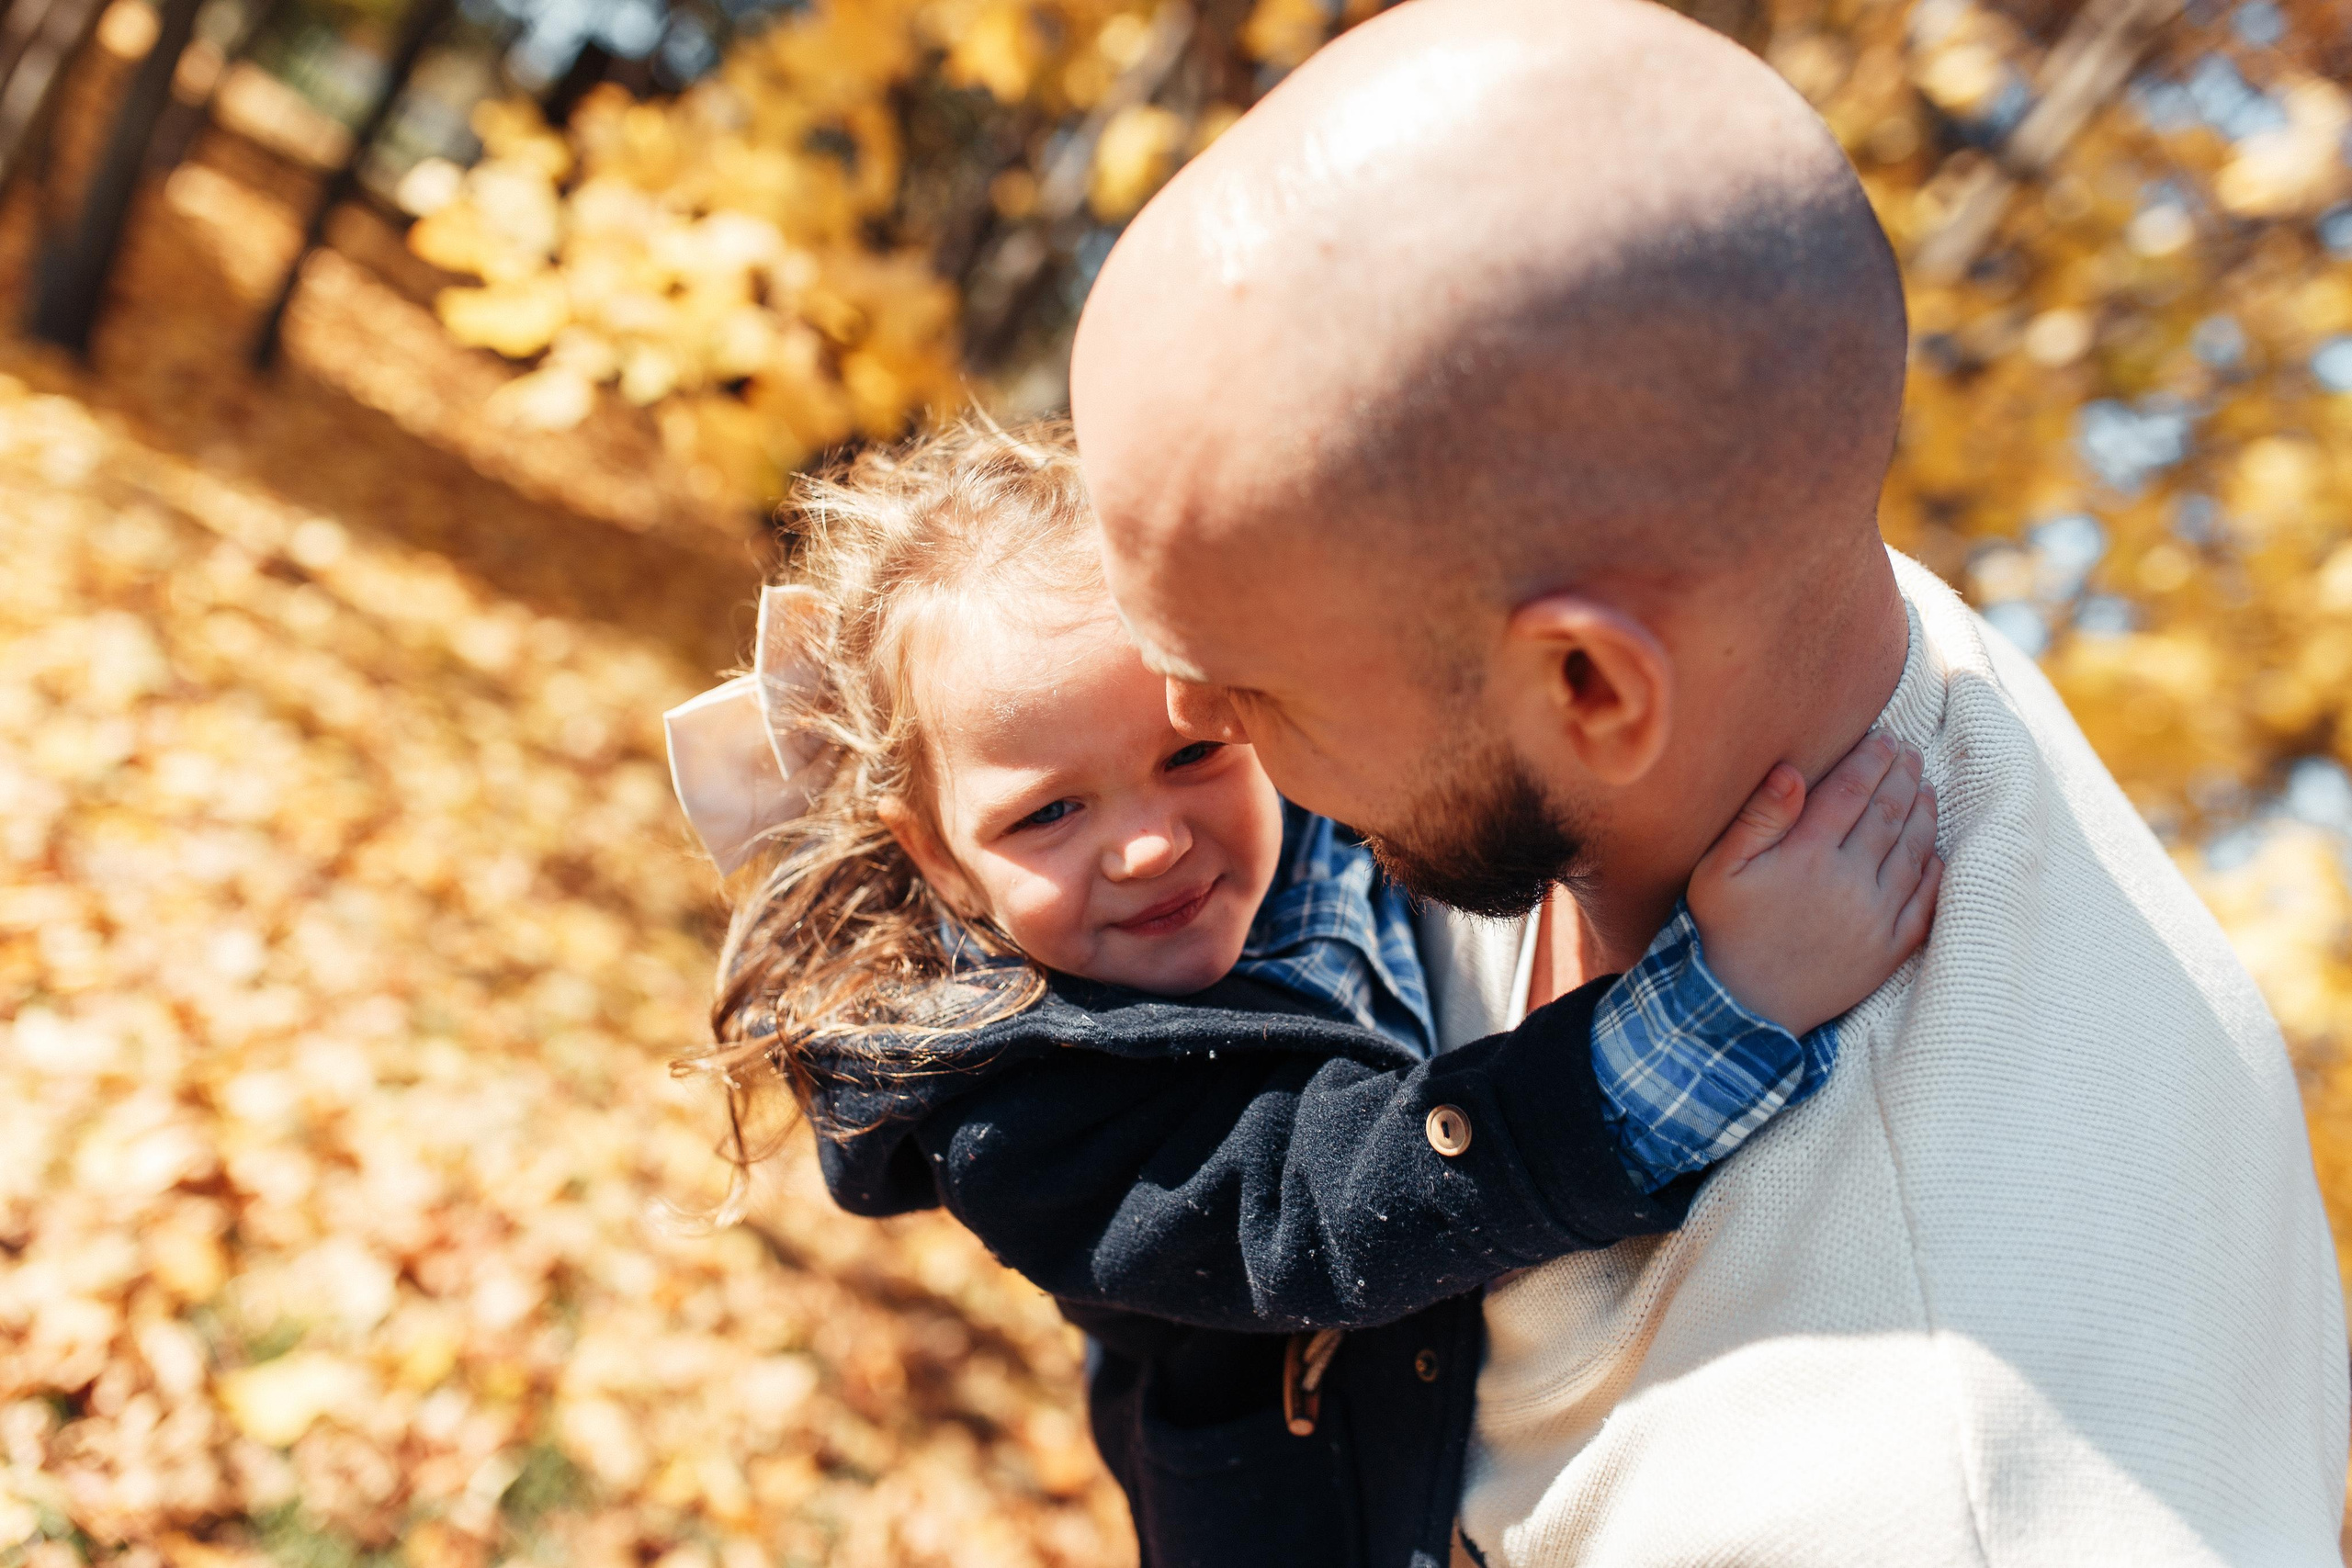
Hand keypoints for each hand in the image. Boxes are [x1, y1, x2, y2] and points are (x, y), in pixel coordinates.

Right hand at [1686, 731, 1940, 1034]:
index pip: (1851, 791)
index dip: (1871, 759)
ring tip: (1926, 787)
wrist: (1743, 1009)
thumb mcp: (1717, 871)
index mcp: (1806, 856)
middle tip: (1911, 752)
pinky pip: (1925, 901)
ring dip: (1924, 812)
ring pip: (1912, 851)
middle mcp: (1848, 882)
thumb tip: (1792, 770)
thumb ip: (1757, 819)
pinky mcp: (1889, 950)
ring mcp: (1874, 918)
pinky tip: (1936, 849)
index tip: (1884, 737)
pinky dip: (1935, 869)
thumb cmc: (1724, 931)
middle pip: (1888, 813)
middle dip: (1903, 776)